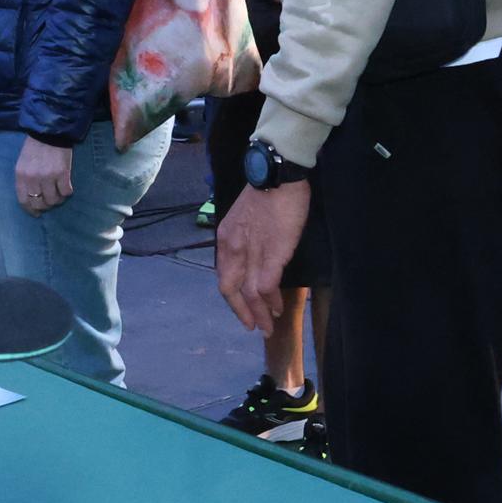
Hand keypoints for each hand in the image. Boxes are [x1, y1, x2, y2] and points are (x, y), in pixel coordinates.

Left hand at [10, 137, 75, 216]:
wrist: (50, 132)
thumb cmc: (35, 148)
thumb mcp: (22, 164)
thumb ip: (24, 180)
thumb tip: (31, 199)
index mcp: (20, 176)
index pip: (24, 201)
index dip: (31, 210)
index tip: (36, 213)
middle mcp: (33, 179)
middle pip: (39, 204)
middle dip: (45, 206)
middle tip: (50, 202)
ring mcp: (48, 177)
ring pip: (53, 200)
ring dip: (57, 200)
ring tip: (59, 193)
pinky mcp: (62, 174)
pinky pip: (66, 192)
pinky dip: (67, 192)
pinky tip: (67, 186)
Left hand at [216, 180, 312, 334]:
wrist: (278, 175)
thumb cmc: (267, 192)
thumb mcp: (245, 218)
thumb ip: (246, 239)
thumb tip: (254, 256)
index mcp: (225, 240)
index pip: (224, 276)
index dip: (232, 298)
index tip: (242, 310)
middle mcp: (232, 249)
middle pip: (231, 290)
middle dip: (243, 312)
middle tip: (254, 327)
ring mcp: (251, 253)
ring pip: (249, 293)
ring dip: (259, 312)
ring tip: (268, 326)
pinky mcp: (271, 255)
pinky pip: (265, 285)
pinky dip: (269, 300)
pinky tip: (276, 308)